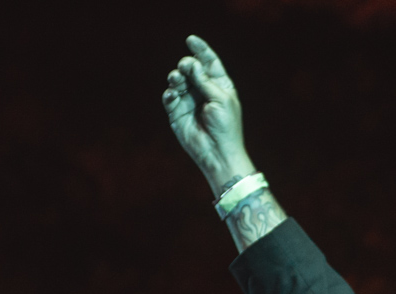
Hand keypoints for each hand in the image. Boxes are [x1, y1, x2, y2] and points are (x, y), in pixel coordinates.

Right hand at [162, 35, 255, 194]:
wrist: (218, 153)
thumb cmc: (225, 127)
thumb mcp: (220, 99)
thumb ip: (204, 80)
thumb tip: (189, 63)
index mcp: (220, 86)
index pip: (209, 63)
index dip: (200, 50)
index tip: (191, 39)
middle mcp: (203, 91)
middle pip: (191, 69)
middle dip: (186, 65)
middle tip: (185, 68)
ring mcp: (189, 101)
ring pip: (178, 80)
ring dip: (176, 77)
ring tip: (177, 80)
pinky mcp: (177, 113)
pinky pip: (169, 97)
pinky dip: (169, 93)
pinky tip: (172, 94)